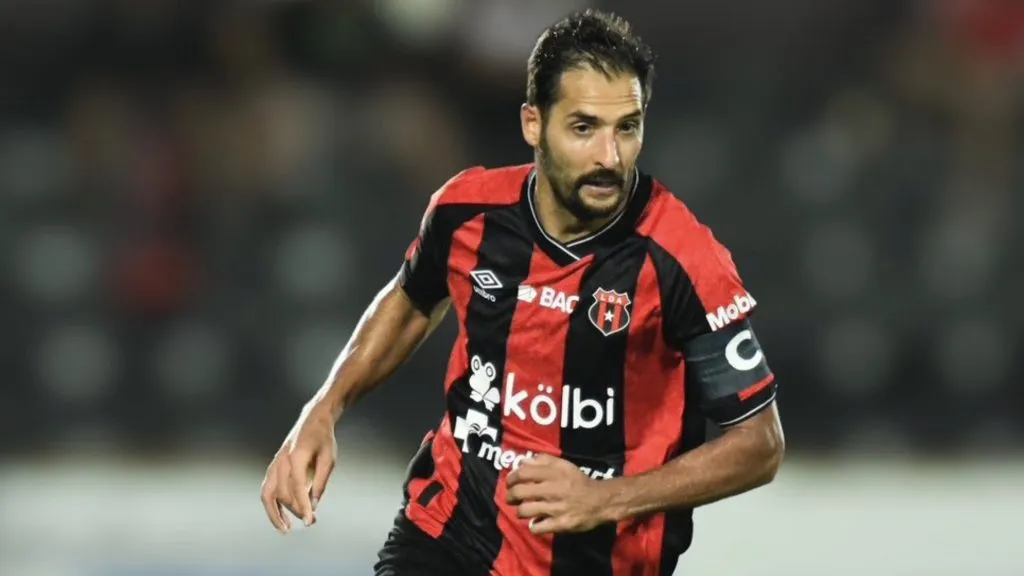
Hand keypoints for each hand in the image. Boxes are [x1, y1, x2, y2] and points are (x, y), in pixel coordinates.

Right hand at [260, 405, 336, 532]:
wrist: (312, 421)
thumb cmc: (323, 439)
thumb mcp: (329, 459)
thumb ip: (321, 482)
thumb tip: (313, 506)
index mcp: (297, 455)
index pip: (297, 486)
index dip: (302, 505)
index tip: (310, 520)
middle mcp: (282, 460)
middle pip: (284, 492)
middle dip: (295, 510)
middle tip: (310, 521)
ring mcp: (275, 464)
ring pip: (268, 493)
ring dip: (275, 513)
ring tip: (286, 529)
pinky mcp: (273, 468)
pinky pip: (267, 490)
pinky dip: (271, 505)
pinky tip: (279, 518)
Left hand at [506, 454, 614, 534]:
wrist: (600, 501)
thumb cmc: (578, 482)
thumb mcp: (564, 465)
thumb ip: (543, 460)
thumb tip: (521, 462)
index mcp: (553, 473)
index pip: (522, 473)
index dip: (511, 478)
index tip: (509, 483)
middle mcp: (553, 490)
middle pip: (519, 493)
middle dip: (510, 496)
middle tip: (511, 498)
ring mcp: (556, 508)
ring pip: (524, 510)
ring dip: (520, 511)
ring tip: (523, 511)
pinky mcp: (560, 524)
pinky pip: (537, 528)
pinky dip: (533, 526)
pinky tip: (536, 522)